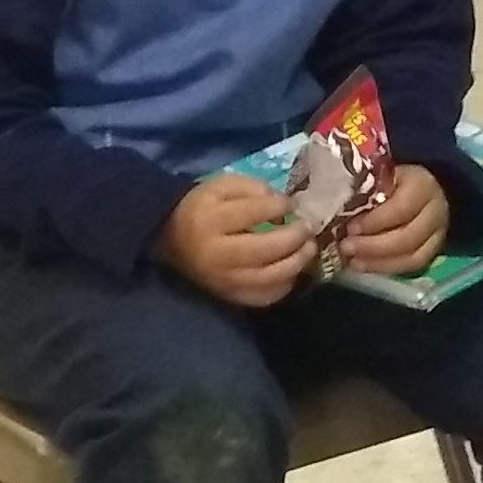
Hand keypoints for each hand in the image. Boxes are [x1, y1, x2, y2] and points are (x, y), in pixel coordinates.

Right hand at [155, 174, 314, 308]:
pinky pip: (263, 297)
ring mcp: (223, 280)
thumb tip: (285, 206)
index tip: (292, 204)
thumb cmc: (203, 206)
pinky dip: (283, 286)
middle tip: (308, 228)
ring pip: (268, 278)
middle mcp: (217, 255)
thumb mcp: (222, 185)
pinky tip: (292, 271)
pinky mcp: (229, 296)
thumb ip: (254, 189)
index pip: (253, 214)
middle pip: (264, 250)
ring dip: (296, 263)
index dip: (279, 207)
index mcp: (211, 221)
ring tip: (309, 248)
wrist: (173, 237)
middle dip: (294, 238)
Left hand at [339, 164, 449, 275]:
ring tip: (352, 261)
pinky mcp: (433, 252)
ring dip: (379, 262)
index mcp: (422, 185)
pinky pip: (412, 267)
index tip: (349, 227)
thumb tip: (339, 210)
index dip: (375, 221)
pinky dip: (387, 268)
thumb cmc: (392, 181)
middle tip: (346, 248)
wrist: (420, 189)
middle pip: (408, 237)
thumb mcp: (380, 176)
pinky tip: (364, 266)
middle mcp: (436, 211)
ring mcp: (437, 234)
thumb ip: (367, 191)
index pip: (401, 208)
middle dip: (373, 246)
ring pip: (413, 257)